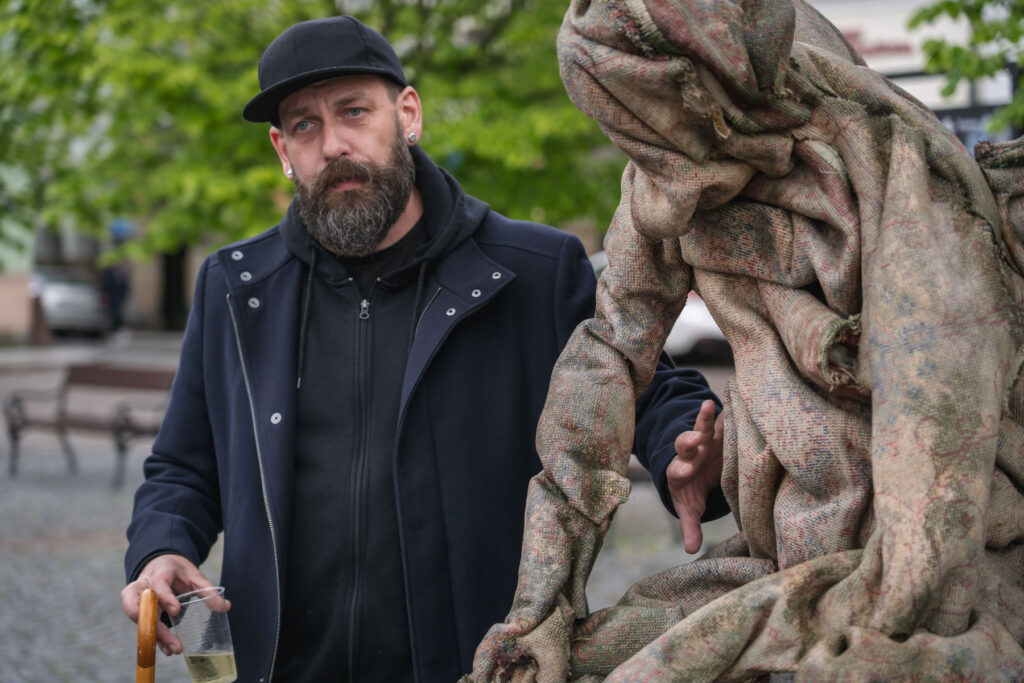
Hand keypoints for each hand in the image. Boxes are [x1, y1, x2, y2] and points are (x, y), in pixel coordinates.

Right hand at [120, 554, 227, 655]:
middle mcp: (143, 586)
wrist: (158, 564)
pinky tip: (166, 649)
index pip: (158, 585)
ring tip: (172, 650)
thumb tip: (226, 607)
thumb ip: (207, 590)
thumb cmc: (177, 570)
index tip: (176, 610)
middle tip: (176, 644)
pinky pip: (142, 626)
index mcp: (160, 573)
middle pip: (143, 608)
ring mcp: (137, 599)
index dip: (165, 598)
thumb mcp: (193, 575)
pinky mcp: (137, 611)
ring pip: (138, 619)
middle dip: (157, 628)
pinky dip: (153, 639)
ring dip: (154, 637)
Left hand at [667, 399, 723, 553]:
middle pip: (685, 443)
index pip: (678, 468)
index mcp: (679, 471)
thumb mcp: (689, 507)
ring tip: (708, 406)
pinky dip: (727, 410)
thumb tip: (690, 550)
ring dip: (704, 418)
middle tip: (696, 440)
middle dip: (689, 441)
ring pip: (702, 426)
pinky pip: (722, 418)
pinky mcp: (718, 431)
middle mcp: (690, 452)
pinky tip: (737, 399)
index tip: (686, 471)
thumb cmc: (690, 489)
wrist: (693, 467)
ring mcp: (703, 439)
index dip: (681, 468)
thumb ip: (689, 525)